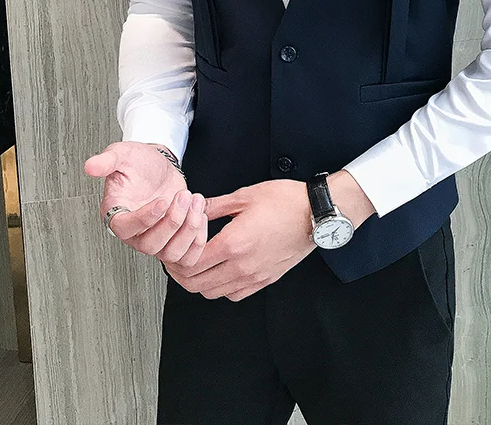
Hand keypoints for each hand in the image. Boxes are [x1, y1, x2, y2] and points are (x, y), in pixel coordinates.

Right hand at [83, 141, 207, 268]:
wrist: (158, 167)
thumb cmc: (139, 163)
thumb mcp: (122, 154)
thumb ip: (107, 160)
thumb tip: (90, 166)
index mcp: (116, 214)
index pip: (125, 228)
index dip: (145, 218)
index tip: (162, 201)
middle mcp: (135, 233)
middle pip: (150, 246)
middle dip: (173, 222)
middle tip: (184, 196)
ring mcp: (155, 240)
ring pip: (171, 254)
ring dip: (189, 229)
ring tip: (195, 201)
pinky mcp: (174, 242)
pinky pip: (187, 258)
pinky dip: (199, 239)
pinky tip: (200, 213)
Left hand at [165, 170, 375, 301]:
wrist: (317, 214)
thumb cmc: (286, 201)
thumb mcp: (246, 195)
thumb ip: (216, 205)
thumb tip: (195, 207)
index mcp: (233, 243)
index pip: (191, 262)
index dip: (175, 257)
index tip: (173, 246)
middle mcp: (241, 265)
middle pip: (196, 284)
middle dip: (181, 272)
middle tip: (178, 258)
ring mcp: (254, 276)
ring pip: (213, 293)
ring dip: (200, 281)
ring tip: (198, 263)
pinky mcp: (265, 280)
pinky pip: (234, 294)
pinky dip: (221, 287)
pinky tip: (221, 271)